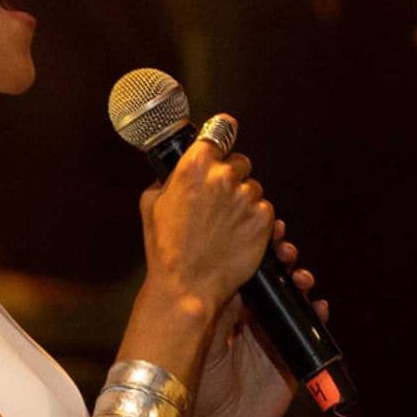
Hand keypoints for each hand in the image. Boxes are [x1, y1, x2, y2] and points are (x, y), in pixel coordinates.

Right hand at [139, 132, 274, 314]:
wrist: (187, 285)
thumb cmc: (167, 250)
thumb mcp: (151, 205)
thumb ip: (166, 179)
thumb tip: (173, 170)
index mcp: (195, 166)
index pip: (219, 131)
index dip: (222, 135)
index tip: (225, 134)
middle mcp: (223, 175)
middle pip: (240, 162)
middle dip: (232, 177)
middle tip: (218, 201)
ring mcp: (246, 196)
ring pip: (253, 188)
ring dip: (244, 201)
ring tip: (225, 225)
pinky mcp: (263, 218)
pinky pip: (265, 210)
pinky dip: (256, 221)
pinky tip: (237, 236)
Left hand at [158, 223, 328, 416]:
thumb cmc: (191, 380)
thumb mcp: (200, 332)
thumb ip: (217, 303)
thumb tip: (232, 265)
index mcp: (226, 311)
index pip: (247, 272)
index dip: (259, 251)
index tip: (269, 230)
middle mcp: (251, 322)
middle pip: (274, 283)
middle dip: (282, 262)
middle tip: (286, 250)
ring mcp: (272, 341)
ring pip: (294, 303)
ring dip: (301, 285)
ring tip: (301, 277)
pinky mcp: (291, 363)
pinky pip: (310, 334)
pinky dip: (317, 316)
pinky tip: (318, 305)